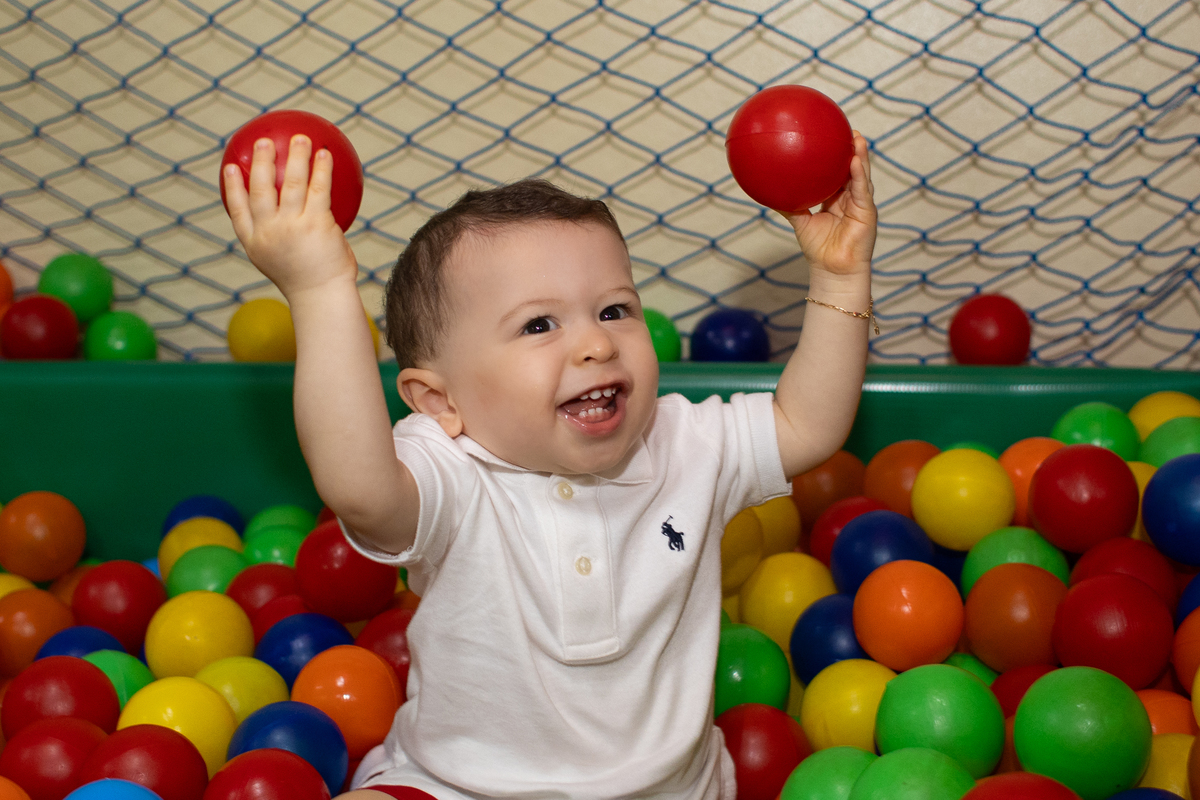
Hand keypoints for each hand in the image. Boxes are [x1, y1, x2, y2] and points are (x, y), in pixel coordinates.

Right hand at [223, 135, 358, 298]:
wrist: (324, 298)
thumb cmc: (311, 284)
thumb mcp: (287, 266)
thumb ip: (285, 244)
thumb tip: (297, 225)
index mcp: (255, 245)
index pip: (237, 212)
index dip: (231, 189)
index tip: (228, 169)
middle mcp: (269, 232)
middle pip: (260, 190)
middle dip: (259, 162)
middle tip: (263, 142)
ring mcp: (291, 226)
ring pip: (289, 182)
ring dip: (294, 156)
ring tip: (300, 138)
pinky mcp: (315, 223)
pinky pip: (318, 188)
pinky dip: (321, 168)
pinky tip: (325, 154)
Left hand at [782, 132, 876, 277]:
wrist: (832, 270)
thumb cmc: (818, 249)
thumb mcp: (800, 221)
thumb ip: (788, 204)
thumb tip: (767, 189)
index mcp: (837, 199)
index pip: (838, 172)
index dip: (836, 155)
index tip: (831, 136)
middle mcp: (851, 199)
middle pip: (853, 169)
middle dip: (852, 149)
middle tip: (847, 129)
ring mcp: (860, 204)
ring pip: (861, 175)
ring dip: (860, 155)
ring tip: (856, 137)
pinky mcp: (867, 212)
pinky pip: (862, 190)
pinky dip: (858, 175)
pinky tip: (854, 160)